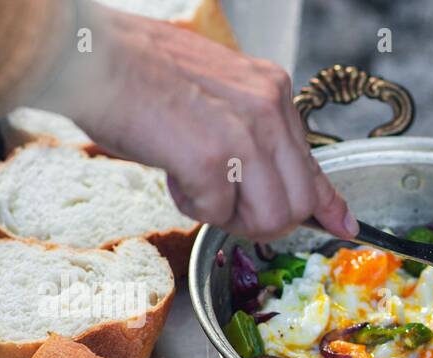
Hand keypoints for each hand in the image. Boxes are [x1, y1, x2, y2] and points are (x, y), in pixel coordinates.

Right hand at [56, 3, 354, 240]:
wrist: (90, 57)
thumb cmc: (138, 75)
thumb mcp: (217, 96)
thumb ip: (252, 136)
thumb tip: (275, 185)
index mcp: (271, 91)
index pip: (312, 163)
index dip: (327, 204)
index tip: (342, 225)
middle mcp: (268, 109)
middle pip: (297, 203)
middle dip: (263, 220)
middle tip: (224, 205)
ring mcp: (244, 134)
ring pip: (270, 217)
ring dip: (230, 218)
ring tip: (196, 185)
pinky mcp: (213, 158)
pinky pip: (218, 214)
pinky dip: (192, 205)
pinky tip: (172, 173)